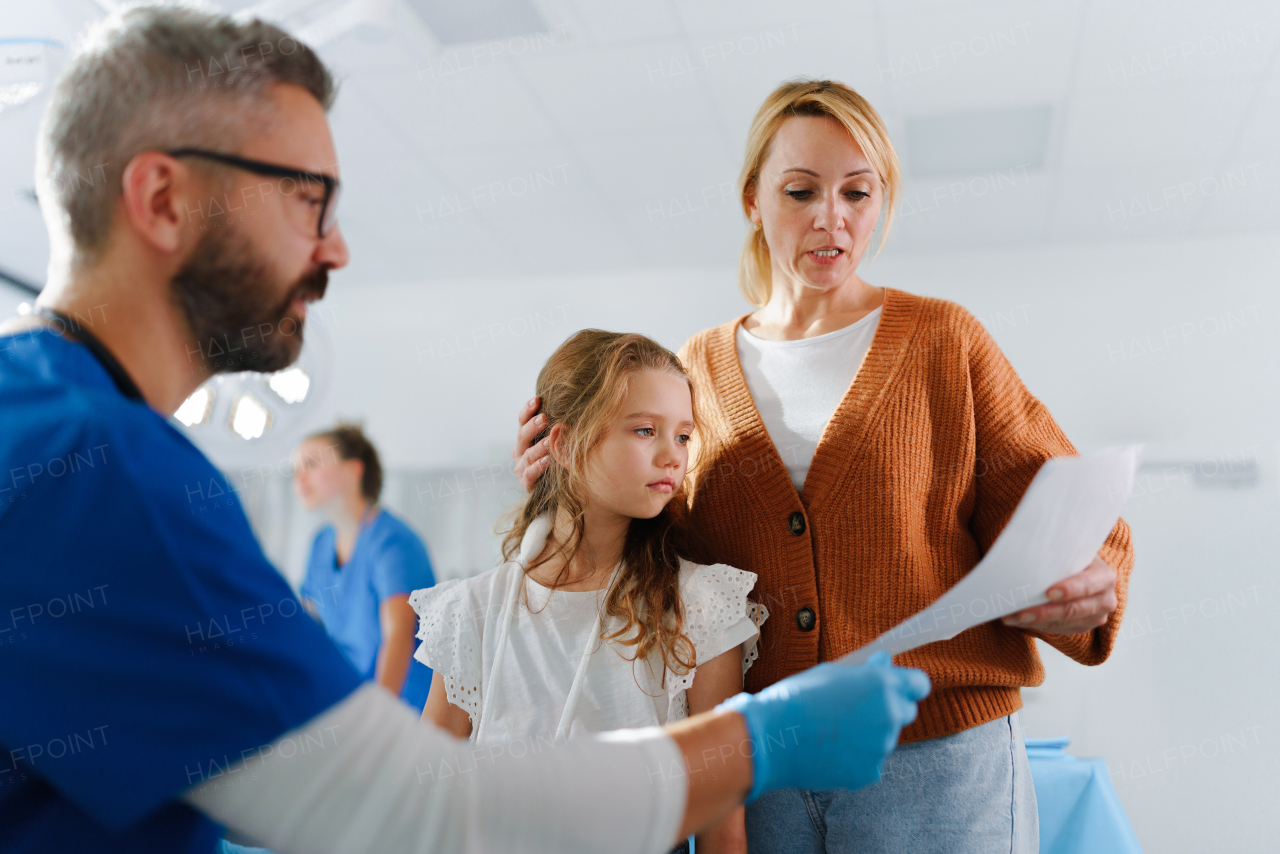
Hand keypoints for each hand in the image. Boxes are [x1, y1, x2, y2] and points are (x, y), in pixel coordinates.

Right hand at [512, 396, 551, 491]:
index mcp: (525, 439)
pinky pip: (530, 475)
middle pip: (522, 436)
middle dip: (532, 426)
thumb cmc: (560, 459)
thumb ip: (559, 428)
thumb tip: (572, 404)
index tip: (537, 400)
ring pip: (527, 455)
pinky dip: (537, 467)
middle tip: (544, 418)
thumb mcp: (558, 442)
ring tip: (549, 441)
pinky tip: (547, 461)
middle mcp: (520, 452)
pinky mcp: (526, 484)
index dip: (527, 410)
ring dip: (538, 448)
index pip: (522, 421)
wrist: (560, 490)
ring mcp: (522, 469)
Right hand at [716, 651, 929, 801]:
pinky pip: (871, 761)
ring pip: (884, 738)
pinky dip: (857, 757)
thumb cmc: (796, 698)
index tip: (895, 686)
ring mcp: (881, 747)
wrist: (771, 738)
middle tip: (855, 708)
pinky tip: (830, 749)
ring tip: (832, 730)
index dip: (906, 684)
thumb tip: (884, 664)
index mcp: (882, 684)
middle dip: (887, 708)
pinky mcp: (869, 772)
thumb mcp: (832, 673)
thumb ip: (865, 673)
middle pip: (905, 711)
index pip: (919, 684)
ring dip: (868, 734)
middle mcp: (889, 715)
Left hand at [1002, 554, 1117, 634]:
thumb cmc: (1073, 558)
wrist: (1083, 572)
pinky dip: (1036, 625)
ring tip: (1011, 616)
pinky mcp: (1083, 627)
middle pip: (1073, 609)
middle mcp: (1106, 599)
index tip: (1048, 593)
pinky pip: (1058, 630)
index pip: (1087, 585)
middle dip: (1044, 612)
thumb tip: (1026, 556)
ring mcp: (1096, 617)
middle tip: (1020, 612)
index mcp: (1105, 576)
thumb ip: (1057, 554)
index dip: (1069, 590)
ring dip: (1035, 621)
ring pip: (1063, 623)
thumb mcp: (1071, 551)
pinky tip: (1018, 620)